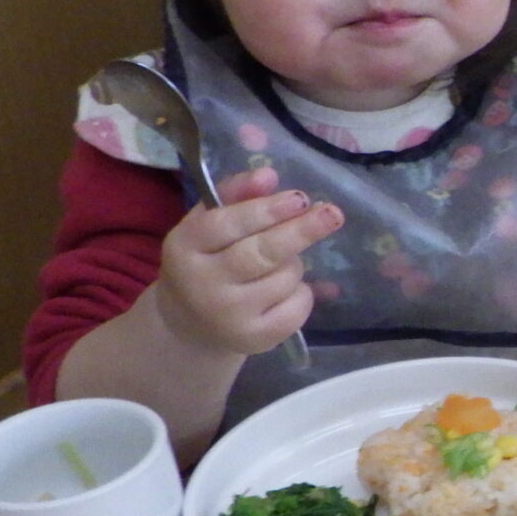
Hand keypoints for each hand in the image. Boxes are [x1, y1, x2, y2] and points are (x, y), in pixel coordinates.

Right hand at [150, 164, 343, 357]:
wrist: (190, 324)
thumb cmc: (206, 260)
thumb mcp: (208, 223)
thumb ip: (235, 194)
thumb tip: (268, 175)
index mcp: (184, 247)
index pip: (225, 225)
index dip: (265, 210)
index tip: (299, 198)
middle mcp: (202, 285)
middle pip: (261, 254)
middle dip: (300, 231)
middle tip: (332, 213)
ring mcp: (228, 316)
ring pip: (285, 277)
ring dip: (294, 263)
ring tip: (278, 263)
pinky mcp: (254, 340)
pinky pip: (297, 306)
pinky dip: (302, 293)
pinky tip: (284, 290)